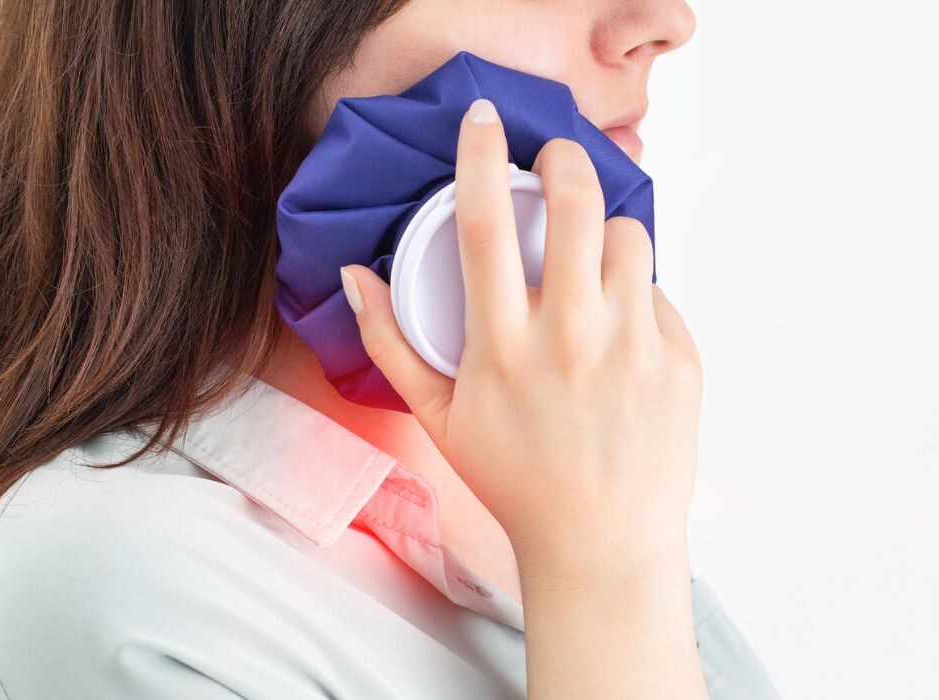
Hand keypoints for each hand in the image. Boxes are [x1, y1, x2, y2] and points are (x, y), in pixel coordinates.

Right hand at [339, 97, 702, 587]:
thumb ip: (389, 343)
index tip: (482, 119)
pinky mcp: (678, 359)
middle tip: (554, 161)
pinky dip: (635, 294)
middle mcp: (570, 338)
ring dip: (604, 230)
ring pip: (627, 236)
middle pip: (574, 204)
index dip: (480, 158)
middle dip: (565, 159)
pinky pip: (658, 291)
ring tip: (588, 258)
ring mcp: (632, 347)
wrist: (601, 543)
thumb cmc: (514, 480)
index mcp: (503, 348)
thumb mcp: (437, 418)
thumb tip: (355, 277)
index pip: (486, 225)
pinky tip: (617, 330)